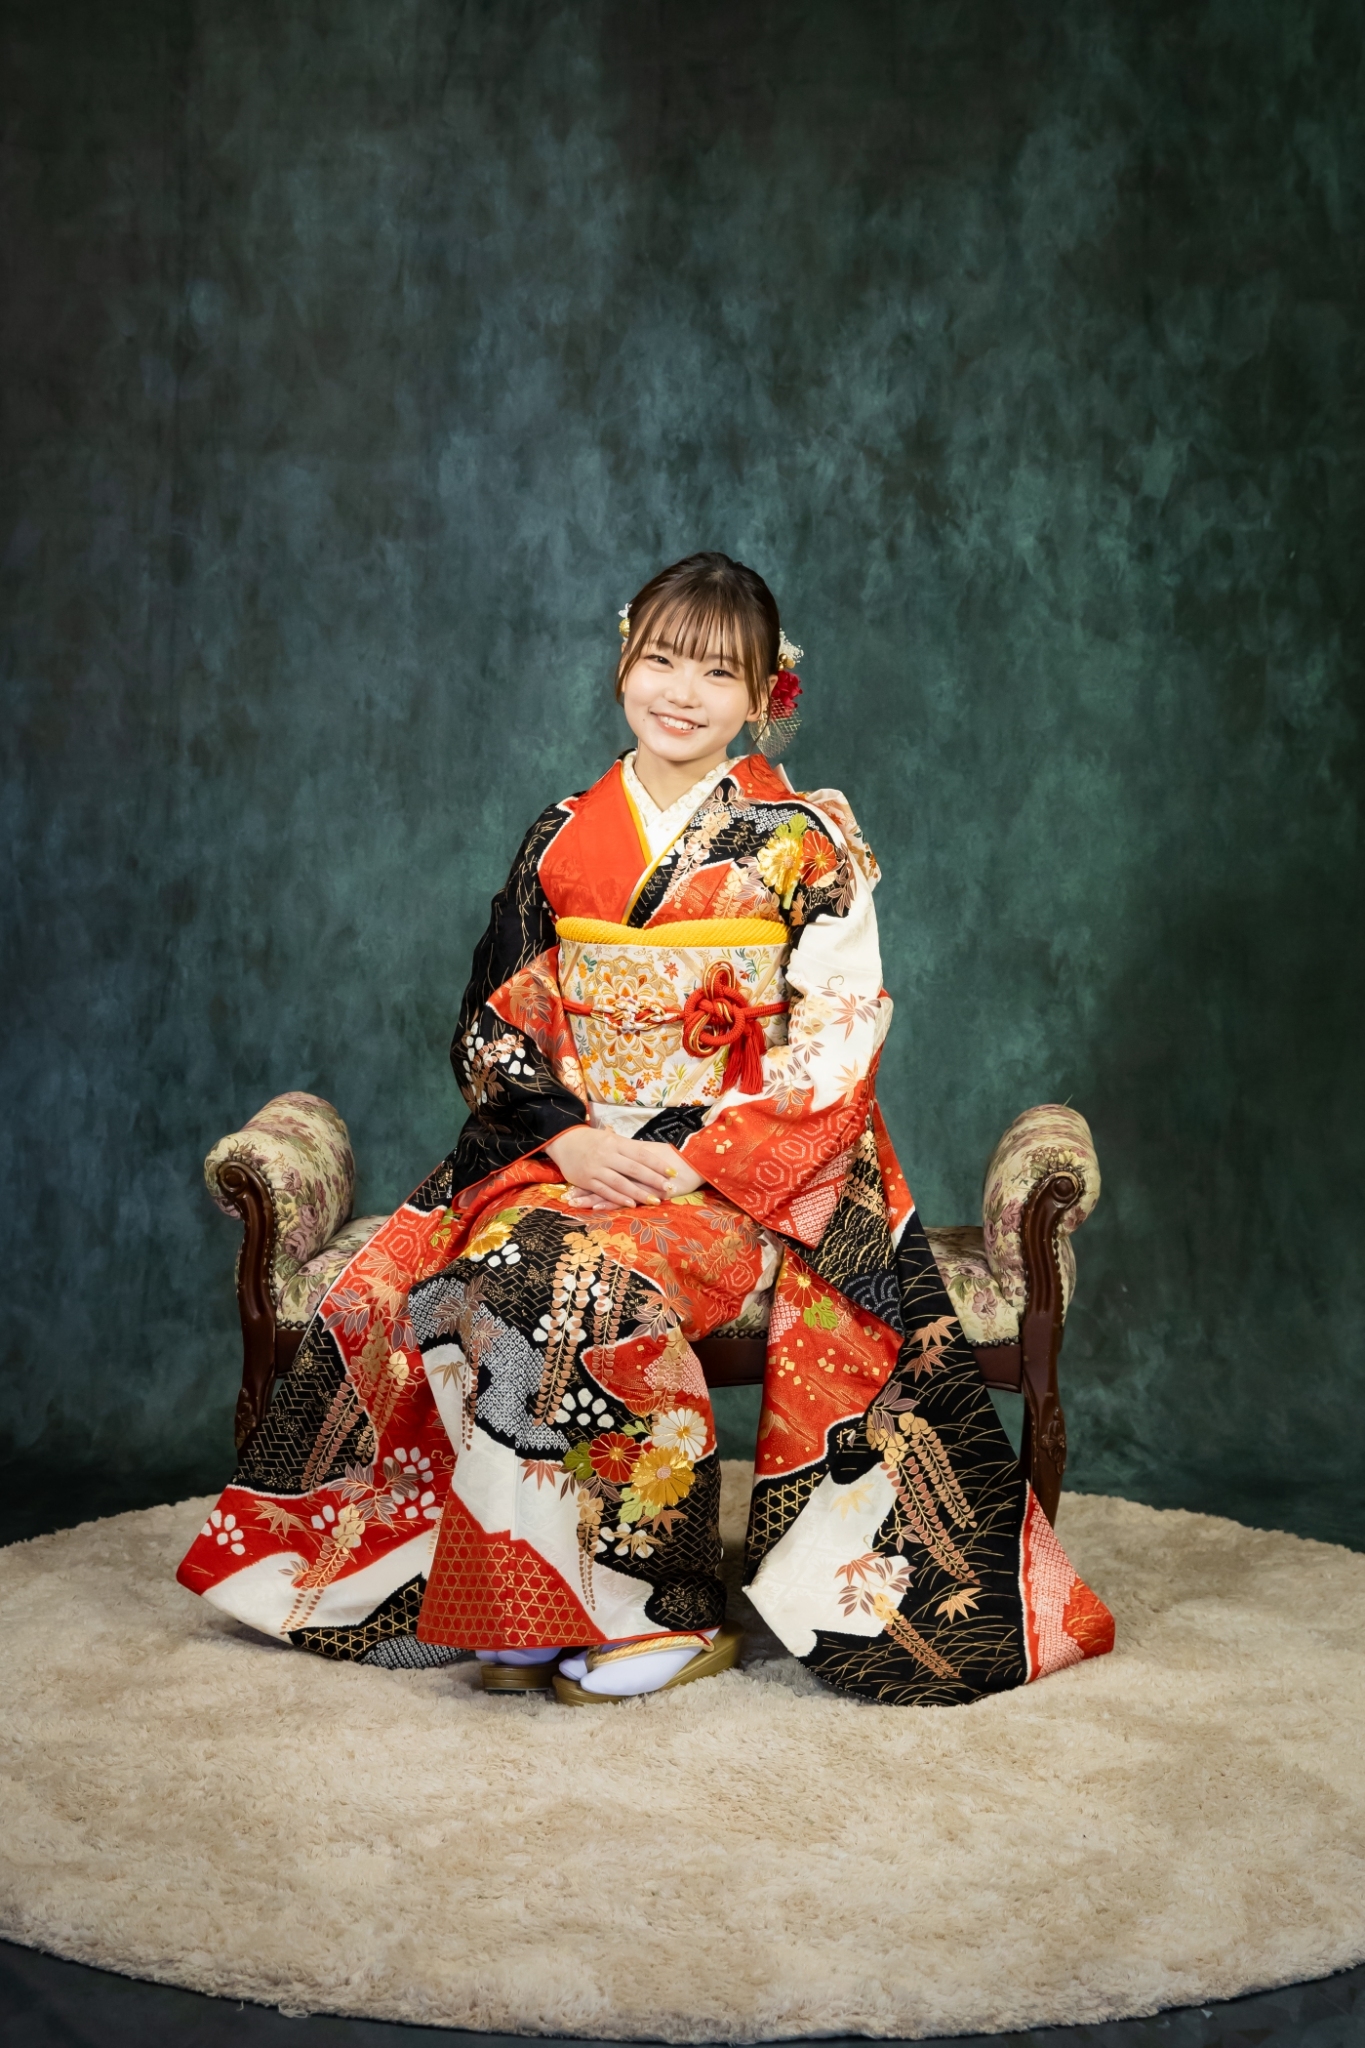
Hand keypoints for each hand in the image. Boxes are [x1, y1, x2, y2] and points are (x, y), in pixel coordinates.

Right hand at [544, 1128, 703, 1208]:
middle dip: (653, 1180)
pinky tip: (632, 1204)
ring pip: (621, 1182)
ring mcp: (596, 1168)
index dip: (657, 1164)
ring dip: (639, 1193)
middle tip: (670, 1188)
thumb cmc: (591, 1140)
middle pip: (634, 1169)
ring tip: (655, 1201)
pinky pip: (604, 1191)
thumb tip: (652, 1156)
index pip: (641, 1154)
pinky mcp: (586, 1180)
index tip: (672, 1172)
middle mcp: (607, 1155)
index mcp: (616, 1143)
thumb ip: (628, 1148)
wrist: (563, 1140)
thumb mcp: (610, 1138)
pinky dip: (618, 1198)